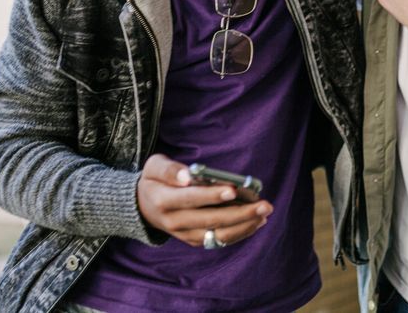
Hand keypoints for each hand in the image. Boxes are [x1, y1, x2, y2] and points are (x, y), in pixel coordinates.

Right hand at [136, 154, 272, 247]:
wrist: (143, 206)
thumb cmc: (154, 180)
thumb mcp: (154, 166)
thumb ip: (168, 169)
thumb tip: (187, 176)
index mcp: (163, 200)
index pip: (190, 199)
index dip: (212, 195)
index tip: (233, 190)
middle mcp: (173, 221)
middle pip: (210, 219)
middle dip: (240, 213)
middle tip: (264, 205)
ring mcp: (184, 234)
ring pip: (217, 234)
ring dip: (244, 226)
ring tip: (264, 214)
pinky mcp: (193, 240)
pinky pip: (218, 240)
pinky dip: (238, 233)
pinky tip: (256, 222)